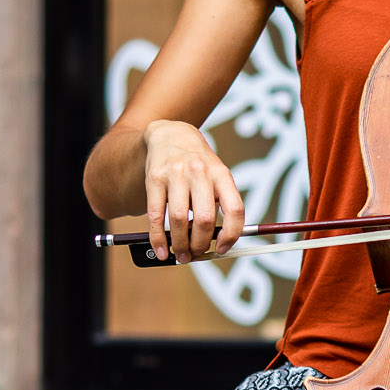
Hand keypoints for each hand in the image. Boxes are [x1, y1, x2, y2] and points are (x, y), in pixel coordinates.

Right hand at [142, 120, 244, 262]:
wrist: (171, 135)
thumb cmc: (198, 164)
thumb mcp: (216, 176)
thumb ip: (219, 205)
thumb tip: (217, 243)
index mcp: (221, 175)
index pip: (235, 209)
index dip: (232, 234)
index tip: (222, 248)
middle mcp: (200, 172)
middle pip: (204, 219)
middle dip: (200, 244)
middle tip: (196, 254)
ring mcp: (176, 174)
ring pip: (179, 220)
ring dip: (180, 244)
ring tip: (180, 254)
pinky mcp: (154, 178)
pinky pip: (156, 215)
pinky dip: (157, 238)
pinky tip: (161, 249)